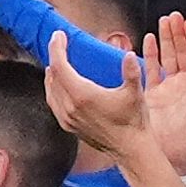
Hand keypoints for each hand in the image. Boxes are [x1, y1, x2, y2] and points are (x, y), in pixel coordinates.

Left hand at [45, 31, 148, 159]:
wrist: (130, 150)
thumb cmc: (133, 122)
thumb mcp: (135, 93)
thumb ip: (131, 71)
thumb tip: (128, 54)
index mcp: (82, 95)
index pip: (60, 66)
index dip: (57, 48)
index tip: (59, 36)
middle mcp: (70, 107)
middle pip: (53, 75)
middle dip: (54, 55)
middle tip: (59, 43)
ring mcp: (67, 118)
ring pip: (50, 89)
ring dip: (52, 72)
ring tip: (57, 60)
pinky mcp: (68, 126)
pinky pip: (53, 103)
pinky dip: (52, 89)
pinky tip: (58, 85)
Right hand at [143, 13, 185, 174]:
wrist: (178, 160)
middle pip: (183, 51)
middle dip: (179, 33)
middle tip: (175, 16)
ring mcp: (170, 87)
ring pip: (168, 56)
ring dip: (165, 39)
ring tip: (163, 21)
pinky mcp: (154, 94)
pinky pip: (151, 70)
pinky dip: (149, 55)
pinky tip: (148, 40)